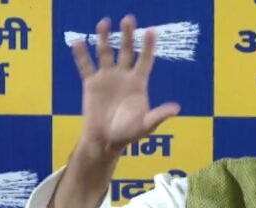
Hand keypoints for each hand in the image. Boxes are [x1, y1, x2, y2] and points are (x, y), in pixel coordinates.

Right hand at [72, 15, 179, 155]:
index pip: (145, 60)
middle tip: (128, 19)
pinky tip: (79, 41)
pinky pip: (85, 66)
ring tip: (104, 23)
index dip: (148, 46)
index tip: (151, 30)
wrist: (106, 140)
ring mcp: (107, 78)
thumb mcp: (147, 125)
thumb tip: (176, 108)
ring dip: (104, 38)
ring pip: (105, 53)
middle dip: (127, 35)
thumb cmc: (129, 133)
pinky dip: (81, 55)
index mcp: (138, 83)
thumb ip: (159, 115)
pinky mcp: (91, 83)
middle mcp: (123, 76)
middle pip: (126, 51)